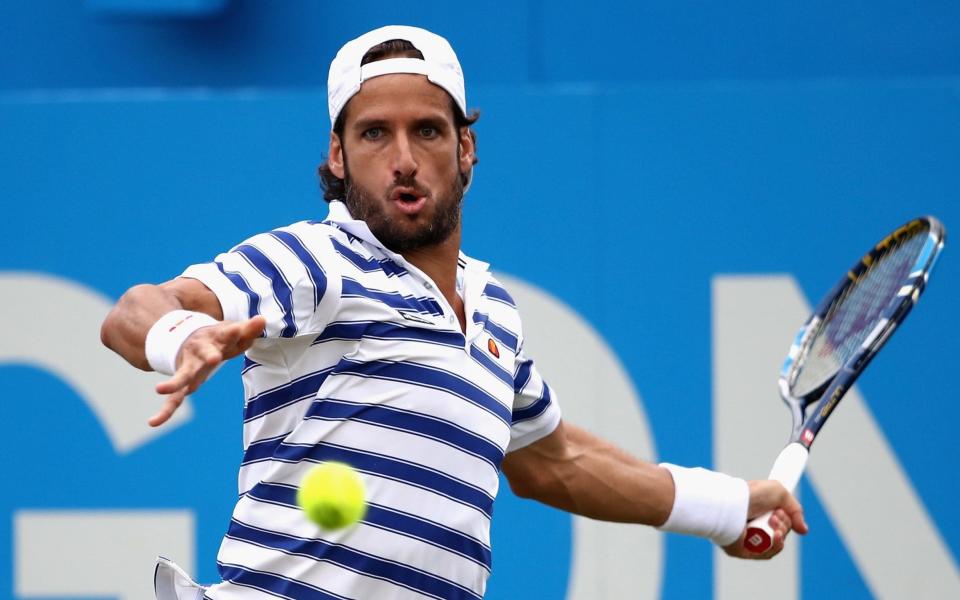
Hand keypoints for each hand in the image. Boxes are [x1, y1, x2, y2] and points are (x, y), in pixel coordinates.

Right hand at [149, 315, 265, 426]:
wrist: (191, 337)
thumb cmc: (220, 338)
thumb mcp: (235, 332)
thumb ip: (249, 329)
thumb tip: (263, 319)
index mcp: (216, 339)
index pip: (227, 334)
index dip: (234, 332)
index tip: (238, 329)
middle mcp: (200, 352)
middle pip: (205, 354)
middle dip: (209, 356)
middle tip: (214, 359)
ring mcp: (189, 366)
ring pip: (183, 375)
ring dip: (174, 382)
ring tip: (160, 389)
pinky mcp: (184, 381)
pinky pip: (174, 399)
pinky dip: (165, 411)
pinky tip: (154, 422)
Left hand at [722, 480, 808, 559]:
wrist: (735, 502)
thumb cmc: (752, 494)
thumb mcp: (779, 493)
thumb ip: (795, 510)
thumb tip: (803, 530)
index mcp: (757, 513)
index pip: (778, 523)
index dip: (785, 519)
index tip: (781, 510)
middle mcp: (752, 526)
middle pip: (779, 534)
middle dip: (783, 524)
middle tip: (775, 515)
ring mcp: (747, 540)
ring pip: (774, 545)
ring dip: (780, 534)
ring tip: (773, 521)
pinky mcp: (742, 551)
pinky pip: (766, 554)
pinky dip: (775, 545)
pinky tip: (776, 535)